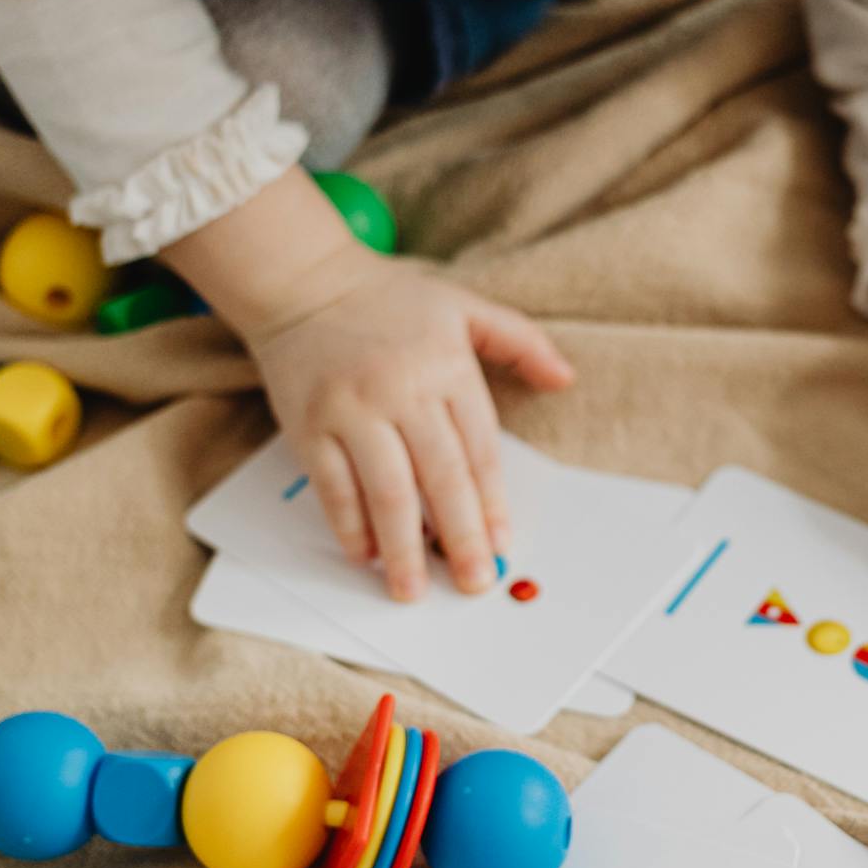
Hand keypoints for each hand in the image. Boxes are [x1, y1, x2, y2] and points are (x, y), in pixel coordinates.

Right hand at [252, 245, 574, 598]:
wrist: (302, 279)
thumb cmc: (388, 300)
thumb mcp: (464, 306)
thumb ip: (519, 342)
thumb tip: (565, 377)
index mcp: (446, 367)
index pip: (479, 450)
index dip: (493, 503)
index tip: (503, 543)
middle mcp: (401, 391)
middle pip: (440, 479)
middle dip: (460, 538)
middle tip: (473, 582)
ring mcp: (352, 410)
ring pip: (387, 493)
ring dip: (403, 548)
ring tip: (413, 588)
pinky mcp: (310, 426)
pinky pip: (334, 487)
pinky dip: (351, 526)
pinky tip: (367, 554)